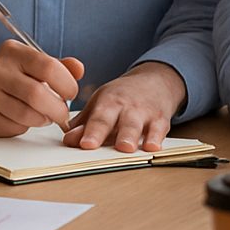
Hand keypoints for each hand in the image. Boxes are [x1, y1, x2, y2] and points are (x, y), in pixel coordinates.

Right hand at [0, 42, 84, 136]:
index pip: (49, 67)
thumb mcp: (26, 66)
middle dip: (58, 110)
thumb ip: (55, 67)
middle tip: (61, 115)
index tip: (69, 94)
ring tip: (40, 116)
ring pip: (29, 115)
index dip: (67, 85)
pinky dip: (24, 126)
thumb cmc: (1, 80)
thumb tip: (78, 68)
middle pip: (39, 95)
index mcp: (12, 51)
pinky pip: (15, 127)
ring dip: (42, 120)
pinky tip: (19, 119)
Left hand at [65, 62, 187, 151]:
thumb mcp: (102, 104)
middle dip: (102, 132)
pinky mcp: (161, 120)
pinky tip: (152, 147)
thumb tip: (68, 140)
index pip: (96, 118)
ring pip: (135, 125)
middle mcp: (124, 106)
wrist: (156, 81)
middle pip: (111, 120)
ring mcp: (143, 112)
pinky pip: (159, 130)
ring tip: (125, 148)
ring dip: (129, 136)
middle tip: (91, 145)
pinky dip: (156, 138)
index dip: (89, 131)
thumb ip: (85, 124)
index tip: (82, 144)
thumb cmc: (124, 97)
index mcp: (107, 102)